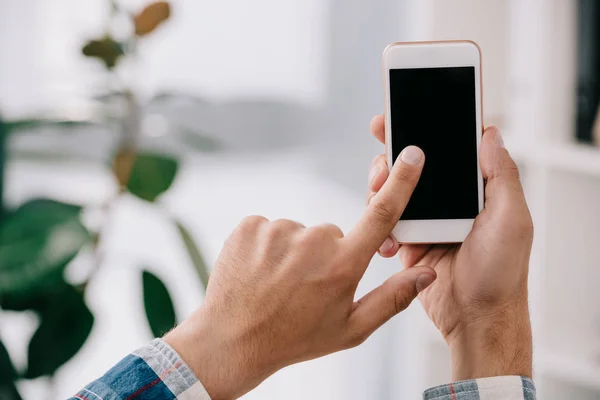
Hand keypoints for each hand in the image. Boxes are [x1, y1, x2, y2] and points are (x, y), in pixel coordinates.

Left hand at [165, 146, 436, 399]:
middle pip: (332, 234)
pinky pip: (270, 228)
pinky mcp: (251, 225)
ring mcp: (279, 230)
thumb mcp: (350, 329)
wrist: (232, 340)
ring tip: (277, 284)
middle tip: (304, 288)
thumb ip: (393, 298)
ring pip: (299, 233)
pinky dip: (267, 247)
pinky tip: (259, 272)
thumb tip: (426, 273)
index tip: (411, 155)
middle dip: (325, 255)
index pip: (381, 214)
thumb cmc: (295, 337)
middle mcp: (313, 240)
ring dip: (293, 252)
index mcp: (343, 264)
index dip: (401, 181)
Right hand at [367, 115, 532, 380]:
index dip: (427, 127)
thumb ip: (501, 175)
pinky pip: (384, 221)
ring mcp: (425, 219)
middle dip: (392, 155)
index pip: (449, 148)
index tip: (404, 113)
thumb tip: (490, 133)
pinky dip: (378, 224)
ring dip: (381, 188)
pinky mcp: (408, 239)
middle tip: (381, 153)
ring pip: (393, 189)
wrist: (475, 318)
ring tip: (378, 194)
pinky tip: (385, 236)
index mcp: (475, 189)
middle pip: (413, 164)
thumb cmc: (501, 273)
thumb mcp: (511, 219)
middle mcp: (449, 200)